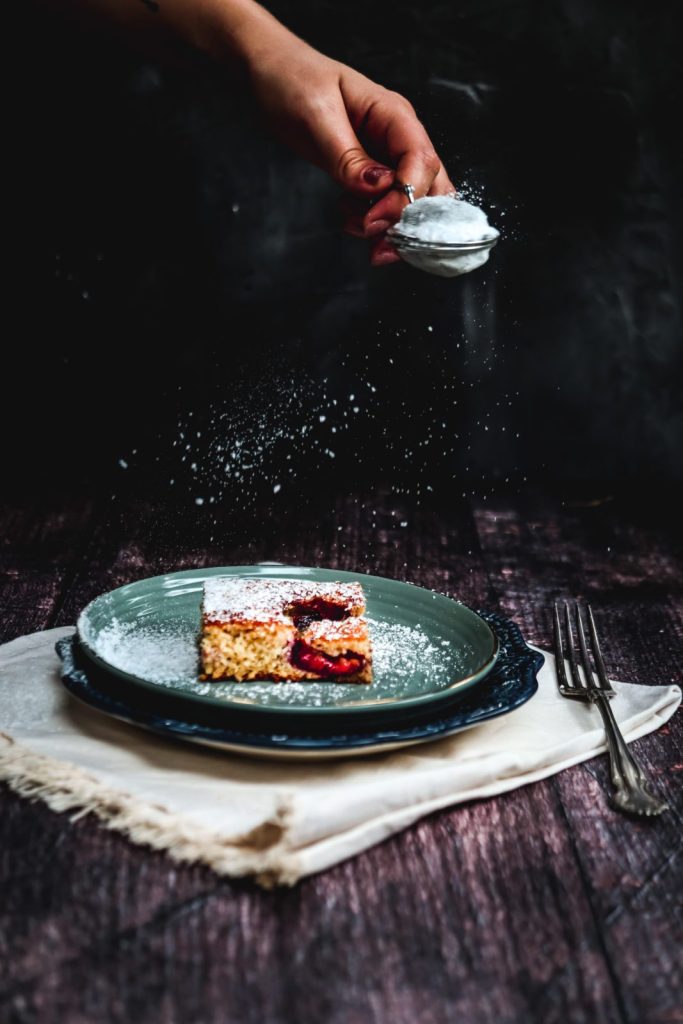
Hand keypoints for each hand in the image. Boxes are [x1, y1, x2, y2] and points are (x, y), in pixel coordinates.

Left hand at [246, 32, 454, 264]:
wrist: (270, 74)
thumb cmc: (292, 81)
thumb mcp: (316, 115)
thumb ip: (348, 156)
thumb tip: (379, 187)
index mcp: (393, 114)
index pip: (421, 161)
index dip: (406, 198)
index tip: (375, 221)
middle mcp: (398, 135)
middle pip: (429, 186)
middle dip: (407, 221)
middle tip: (377, 247)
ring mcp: (386, 155)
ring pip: (413, 201)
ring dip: (391, 227)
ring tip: (354, 227)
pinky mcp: (370, 172)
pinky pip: (387, 204)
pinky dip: (373, 221)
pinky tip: (348, 217)